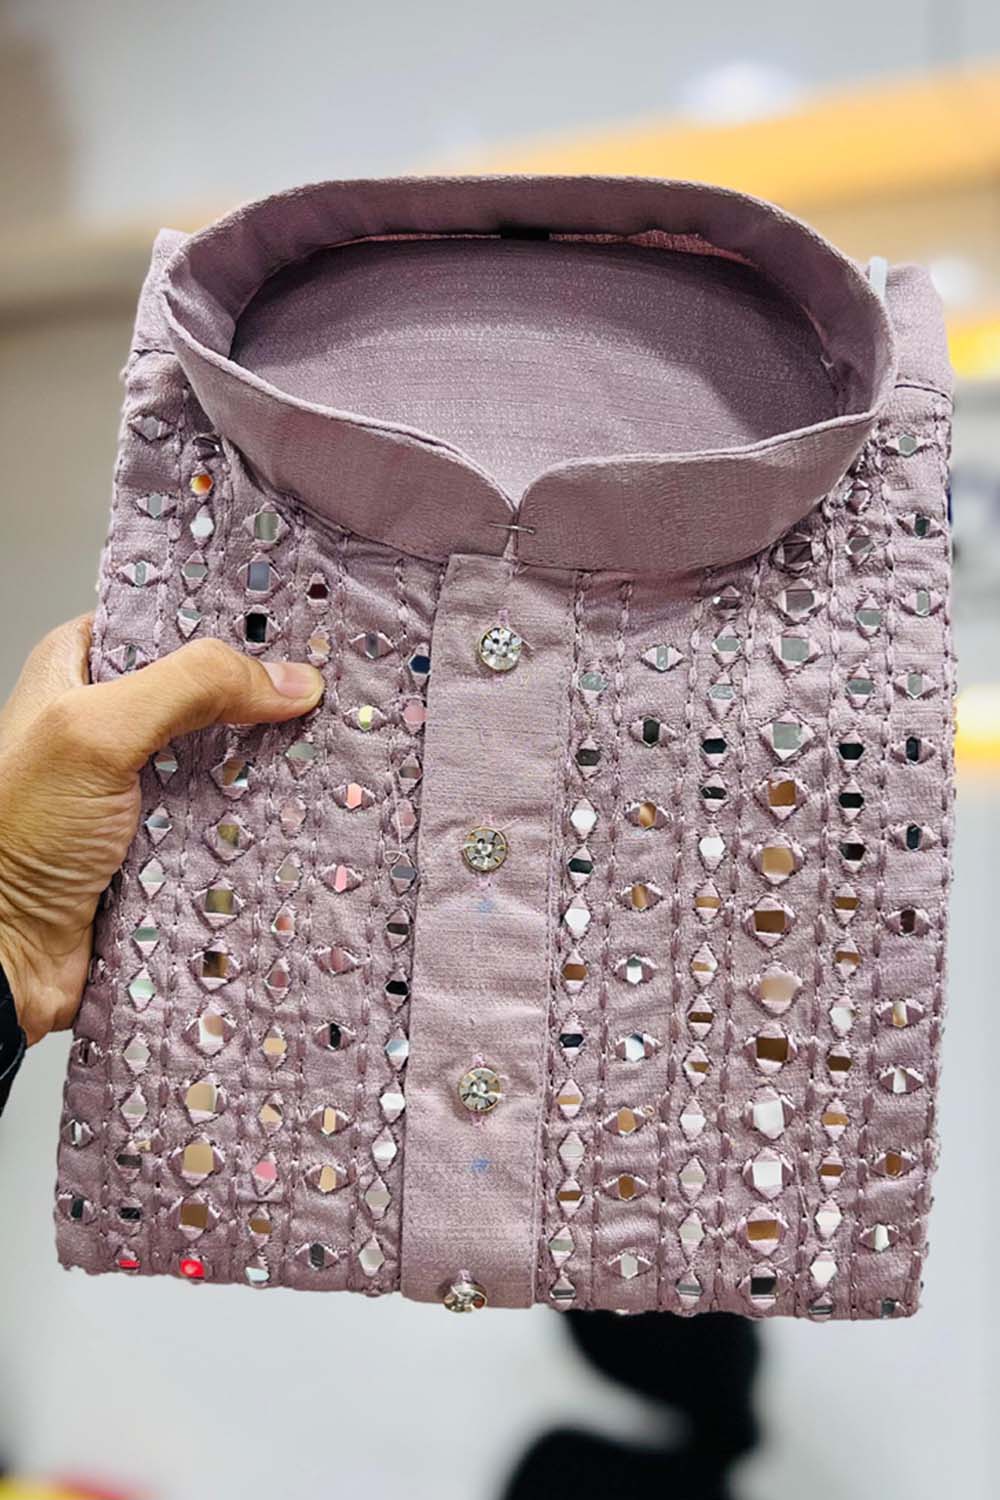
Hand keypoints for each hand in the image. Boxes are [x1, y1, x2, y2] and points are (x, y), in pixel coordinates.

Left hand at [0, 615, 323, 1044]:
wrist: (6, 957)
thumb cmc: (20, 838)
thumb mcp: (96, 732)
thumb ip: (190, 688)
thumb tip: (290, 681)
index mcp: (77, 672)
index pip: (167, 624)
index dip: (226, 624)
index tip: (297, 631)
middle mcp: (109, 725)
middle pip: (207, 695)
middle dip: (263, 699)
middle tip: (329, 695)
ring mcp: (140, 789)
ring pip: (226, 760)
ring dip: (270, 765)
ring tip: (333, 750)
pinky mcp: (165, 846)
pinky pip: (228, 822)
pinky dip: (261, 821)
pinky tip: (306, 810)